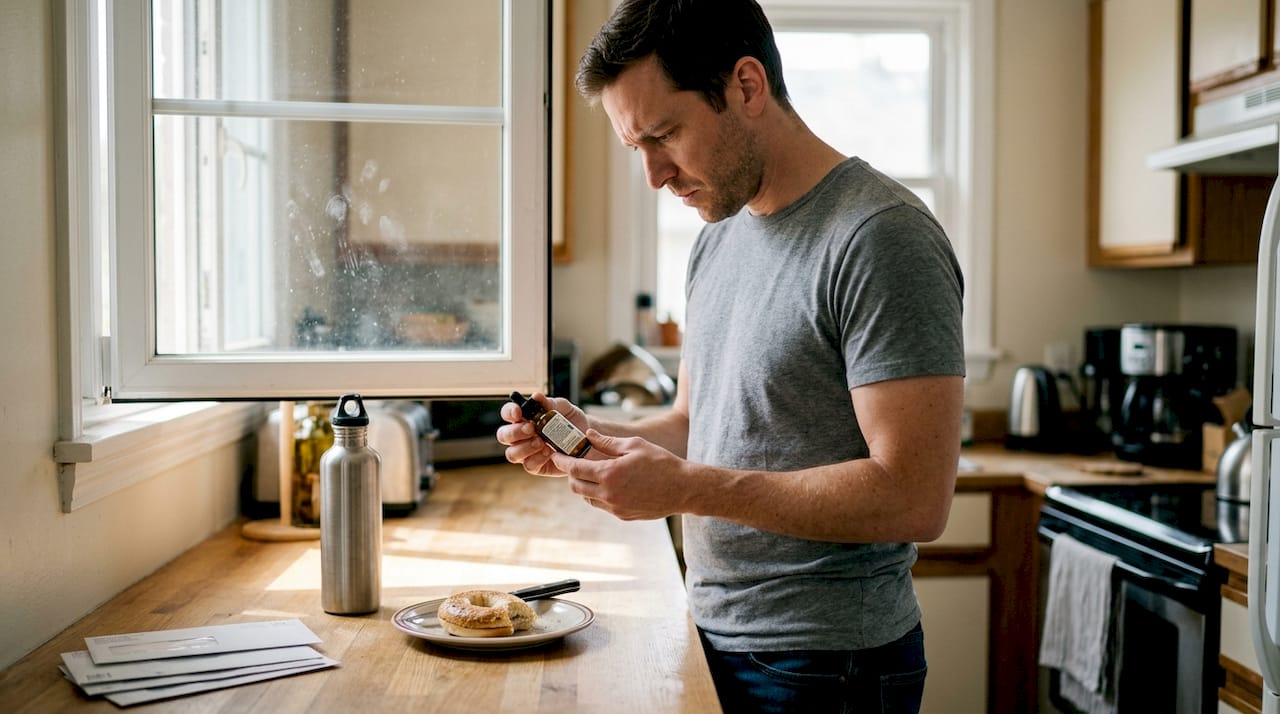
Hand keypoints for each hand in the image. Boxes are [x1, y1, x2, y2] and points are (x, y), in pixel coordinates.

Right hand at [496, 392, 589, 476]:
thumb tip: (536, 396)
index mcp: (523, 418)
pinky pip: (529, 465)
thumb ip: (549, 403)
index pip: (508, 413)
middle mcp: (520, 436)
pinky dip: (537, 459)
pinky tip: (549, 452)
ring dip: (524, 448)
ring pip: (512, 454)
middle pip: (503, 435)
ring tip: (541, 442)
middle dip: (515, 432)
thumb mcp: (563, 408)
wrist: (587, 438)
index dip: (509, 412)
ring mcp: (526, 452)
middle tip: (531, 428)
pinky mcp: (536, 466)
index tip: (519, 412)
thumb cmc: (570, 420)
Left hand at [549, 430, 688, 520]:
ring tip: (592, 474)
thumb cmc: (661, 463)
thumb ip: (607, 442)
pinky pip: (603, 505)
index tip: (556, 456)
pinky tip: (610, 484)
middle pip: (576, 487)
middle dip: (571, 475)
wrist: (683, 488)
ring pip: (588, 498)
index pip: (575, 469)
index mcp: (609, 474)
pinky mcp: (623, 516)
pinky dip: (599, 495)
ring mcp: (615, 508)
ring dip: (585, 486)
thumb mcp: (634, 445)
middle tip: (574, 464)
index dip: (562, 462)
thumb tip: (588, 435)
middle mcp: (609, 494)